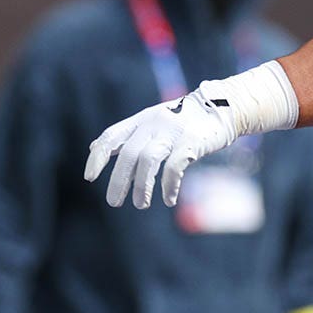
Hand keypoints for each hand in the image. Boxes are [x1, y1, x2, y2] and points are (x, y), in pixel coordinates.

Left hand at [84, 91, 237, 208]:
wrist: (222, 107)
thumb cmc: (183, 119)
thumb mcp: (151, 121)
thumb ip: (125, 134)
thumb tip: (94, 147)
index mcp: (141, 119)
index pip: (112, 136)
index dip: (99, 157)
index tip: (90, 177)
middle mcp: (154, 124)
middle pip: (129, 153)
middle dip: (119, 180)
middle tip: (114, 202)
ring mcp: (174, 132)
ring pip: (148, 161)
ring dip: (142, 186)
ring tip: (141, 204)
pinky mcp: (192, 142)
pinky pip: (174, 166)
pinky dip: (169, 186)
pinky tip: (169, 199)